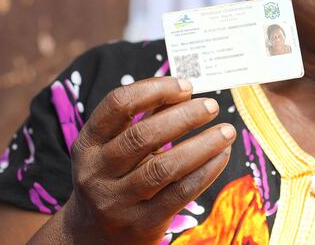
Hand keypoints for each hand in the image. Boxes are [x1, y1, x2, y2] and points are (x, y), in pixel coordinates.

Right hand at [61, 77, 234, 242]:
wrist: (95, 236)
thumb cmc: (113, 178)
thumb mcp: (115, 147)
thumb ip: (145, 118)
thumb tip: (184, 90)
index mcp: (87, 143)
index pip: (117, 105)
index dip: (153, 89)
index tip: (185, 85)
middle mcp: (96, 172)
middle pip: (142, 136)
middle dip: (184, 116)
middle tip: (211, 106)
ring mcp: (117, 202)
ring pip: (164, 167)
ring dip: (202, 145)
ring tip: (226, 132)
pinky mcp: (142, 224)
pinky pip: (180, 193)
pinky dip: (206, 171)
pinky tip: (221, 156)